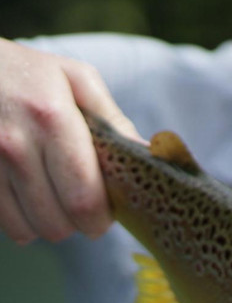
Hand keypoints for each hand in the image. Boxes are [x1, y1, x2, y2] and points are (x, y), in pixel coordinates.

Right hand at [0, 38, 138, 244]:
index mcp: (52, 119)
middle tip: (85, 211)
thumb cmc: (30, 73)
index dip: (100, 219)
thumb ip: (113, 119)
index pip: (83, 198)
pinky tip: (30, 199)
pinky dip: (22, 222)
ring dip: (49, 226)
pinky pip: (4, 223)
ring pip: (28, 229)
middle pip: (57, 222)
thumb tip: (147, 154)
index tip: (107, 215)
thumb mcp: (76, 79)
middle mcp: (15, 144)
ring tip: (57, 201)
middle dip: (79, 226)